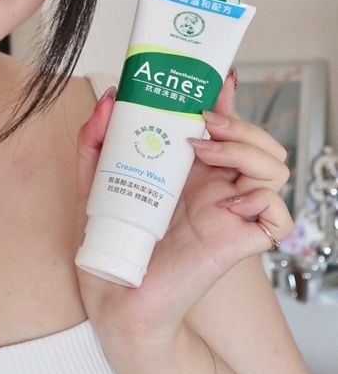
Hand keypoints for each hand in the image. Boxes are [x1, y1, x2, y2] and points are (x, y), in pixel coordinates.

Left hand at [74, 69, 294, 350]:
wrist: (116, 297)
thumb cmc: (113, 243)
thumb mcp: (96, 180)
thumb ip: (97, 139)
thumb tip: (109, 97)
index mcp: (191, 169)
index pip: (223, 126)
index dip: (228, 98)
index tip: (217, 76)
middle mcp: (217, 187)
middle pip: (258, 141)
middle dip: (239, 121)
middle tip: (202, 119)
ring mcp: (231, 213)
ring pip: (275, 168)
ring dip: (246, 150)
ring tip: (205, 150)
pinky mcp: (237, 242)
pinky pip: (278, 215)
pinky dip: (262, 200)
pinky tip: (228, 200)